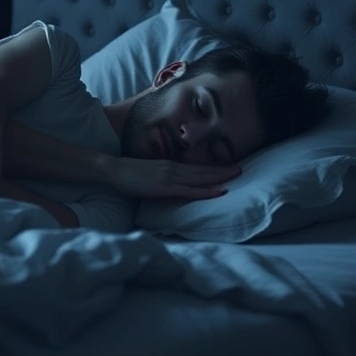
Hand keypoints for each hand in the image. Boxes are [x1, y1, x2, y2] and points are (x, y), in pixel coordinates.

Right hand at [105, 156, 242, 199]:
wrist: (114, 169)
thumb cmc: (128, 174)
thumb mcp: (150, 174)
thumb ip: (163, 178)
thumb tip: (172, 185)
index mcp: (170, 165)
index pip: (197, 167)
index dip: (213, 167)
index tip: (227, 166)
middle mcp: (174, 168)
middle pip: (204, 170)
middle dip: (223, 169)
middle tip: (241, 169)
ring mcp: (171, 177)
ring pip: (202, 177)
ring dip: (220, 176)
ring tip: (237, 175)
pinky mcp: (166, 187)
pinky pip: (192, 190)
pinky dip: (207, 190)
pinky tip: (220, 190)